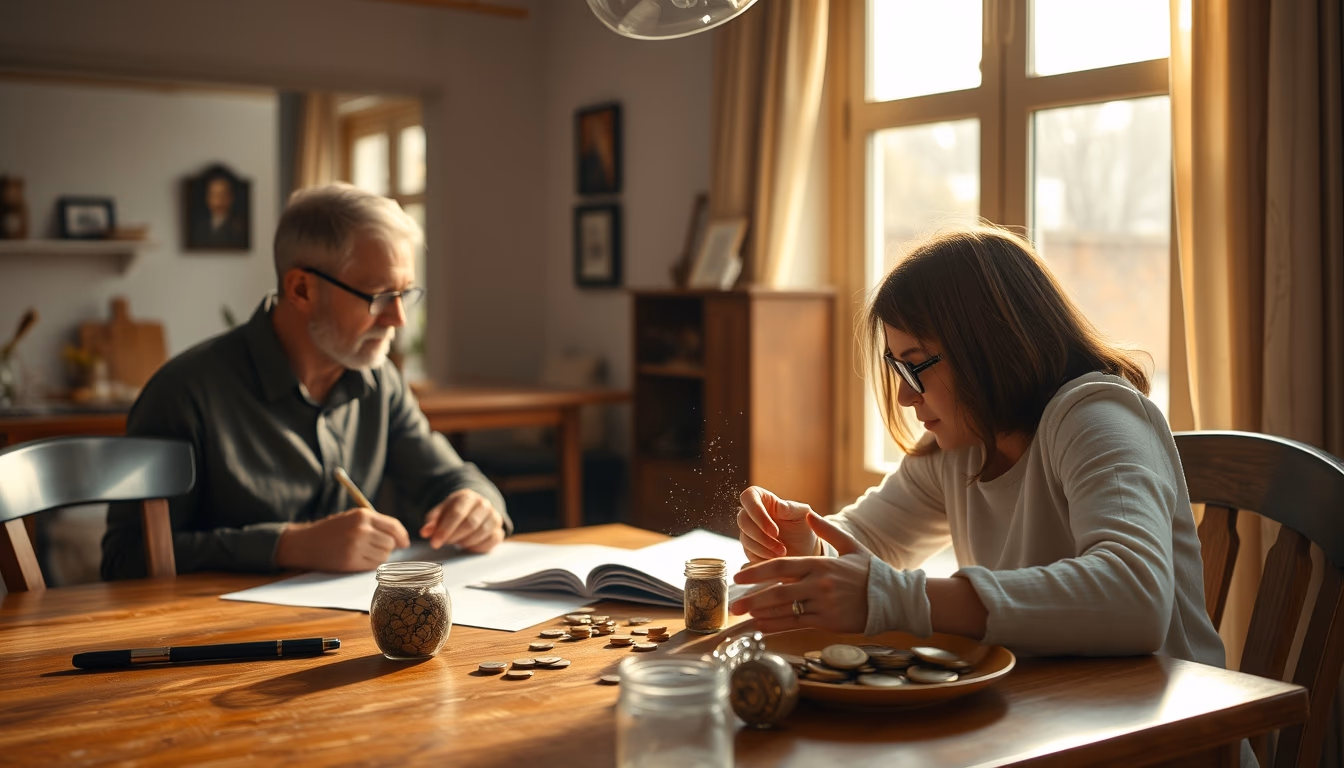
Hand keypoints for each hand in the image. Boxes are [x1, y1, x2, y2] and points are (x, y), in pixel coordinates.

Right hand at [275, 507, 410, 571]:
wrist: (305, 543)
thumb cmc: (331, 530)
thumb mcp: (352, 518)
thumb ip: (375, 524)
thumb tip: (400, 539)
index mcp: (363, 515)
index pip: (393, 526)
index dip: (402, 536)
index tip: (404, 543)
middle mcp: (361, 529)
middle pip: (390, 543)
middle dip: (388, 547)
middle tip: (375, 547)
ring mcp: (356, 546)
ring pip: (384, 555)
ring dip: (379, 556)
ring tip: (364, 552)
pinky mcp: (351, 561)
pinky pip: (373, 565)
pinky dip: (371, 564)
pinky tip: (358, 559)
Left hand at [419, 489, 504, 552]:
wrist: (474, 510)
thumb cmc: (455, 512)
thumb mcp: (442, 512)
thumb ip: (433, 521)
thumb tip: (425, 532)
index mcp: (468, 496)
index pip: (457, 513)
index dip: (445, 529)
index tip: (434, 542)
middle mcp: (484, 504)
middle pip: (470, 524)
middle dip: (454, 537)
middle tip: (445, 543)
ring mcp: (494, 517)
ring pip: (482, 533)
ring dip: (466, 542)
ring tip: (456, 542)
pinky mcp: (499, 531)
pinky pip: (491, 542)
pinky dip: (478, 547)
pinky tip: (468, 546)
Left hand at [728, 512, 873, 633]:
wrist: (893, 598)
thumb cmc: (871, 572)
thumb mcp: (851, 546)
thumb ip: (827, 530)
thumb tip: (807, 514)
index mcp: (821, 563)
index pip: (781, 565)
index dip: (757, 570)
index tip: (739, 575)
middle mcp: (819, 583)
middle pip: (777, 589)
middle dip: (751, 597)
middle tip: (732, 602)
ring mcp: (823, 604)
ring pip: (785, 609)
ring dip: (760, 613)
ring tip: (742, 616)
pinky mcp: (828, 621)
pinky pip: (797, 623)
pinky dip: (777, 626)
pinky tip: (762, 627)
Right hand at [737, 486, 818, 562]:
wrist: (805, 550)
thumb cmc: (803, 528)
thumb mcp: (802, 516)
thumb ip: (792, 508)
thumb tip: (780, 506)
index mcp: (763, 499)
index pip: (748, 497)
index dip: (757, 513)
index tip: (774, 530)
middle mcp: (751, 514)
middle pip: (743, 520)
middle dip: (761, 535)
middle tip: (781, 547)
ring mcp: (748, 532)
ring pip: (745, 538)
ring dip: (764, 548)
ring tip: (783, 553)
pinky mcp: (749, 549)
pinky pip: (748, 553)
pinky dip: (762, 558)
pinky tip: (776, 559)